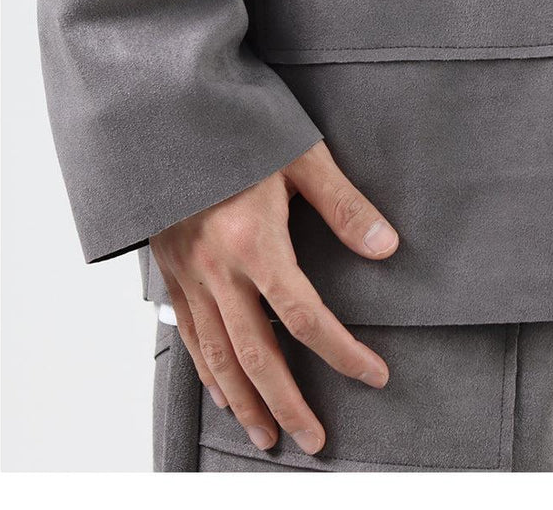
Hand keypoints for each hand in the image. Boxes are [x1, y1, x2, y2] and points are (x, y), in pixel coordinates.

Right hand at [150, 140, 398, 454]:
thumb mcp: (300, 157)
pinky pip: (188, 334)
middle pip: (256, 354)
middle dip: (288, 403)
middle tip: (315, 440)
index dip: (342, 353)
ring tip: (269, 436)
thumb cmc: (237, 127)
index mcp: (253, 241)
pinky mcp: (170, 271)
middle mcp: (216, 268)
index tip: (374, 374)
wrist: (165, 112)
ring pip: (217, 356)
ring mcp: (187, 274)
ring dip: (246, 402)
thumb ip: (344, 206)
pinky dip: (206, 372)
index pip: (304, 316)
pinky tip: (223, 393)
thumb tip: (387, 247)